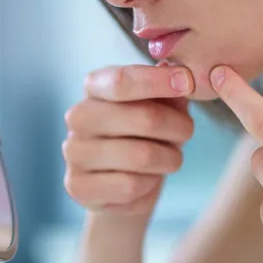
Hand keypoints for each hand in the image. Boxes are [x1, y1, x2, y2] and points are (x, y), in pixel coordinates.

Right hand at [62, 63, 194, 216]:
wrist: (122, 189)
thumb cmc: (145, 138)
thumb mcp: (162, 109)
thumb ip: (170, 93)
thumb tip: (179, 73)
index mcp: (94, 87)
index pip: (123, 80)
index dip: (159, 81)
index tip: (187, 82)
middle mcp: (78, 116)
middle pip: (144, 117)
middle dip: (178, 126)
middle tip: (188, 131)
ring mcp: (74, 152)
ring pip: (142, 156)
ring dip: (170, 159)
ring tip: (172, 159)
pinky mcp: (78, 186)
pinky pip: (131, 185)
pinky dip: (150, 184)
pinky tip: (147, 180)